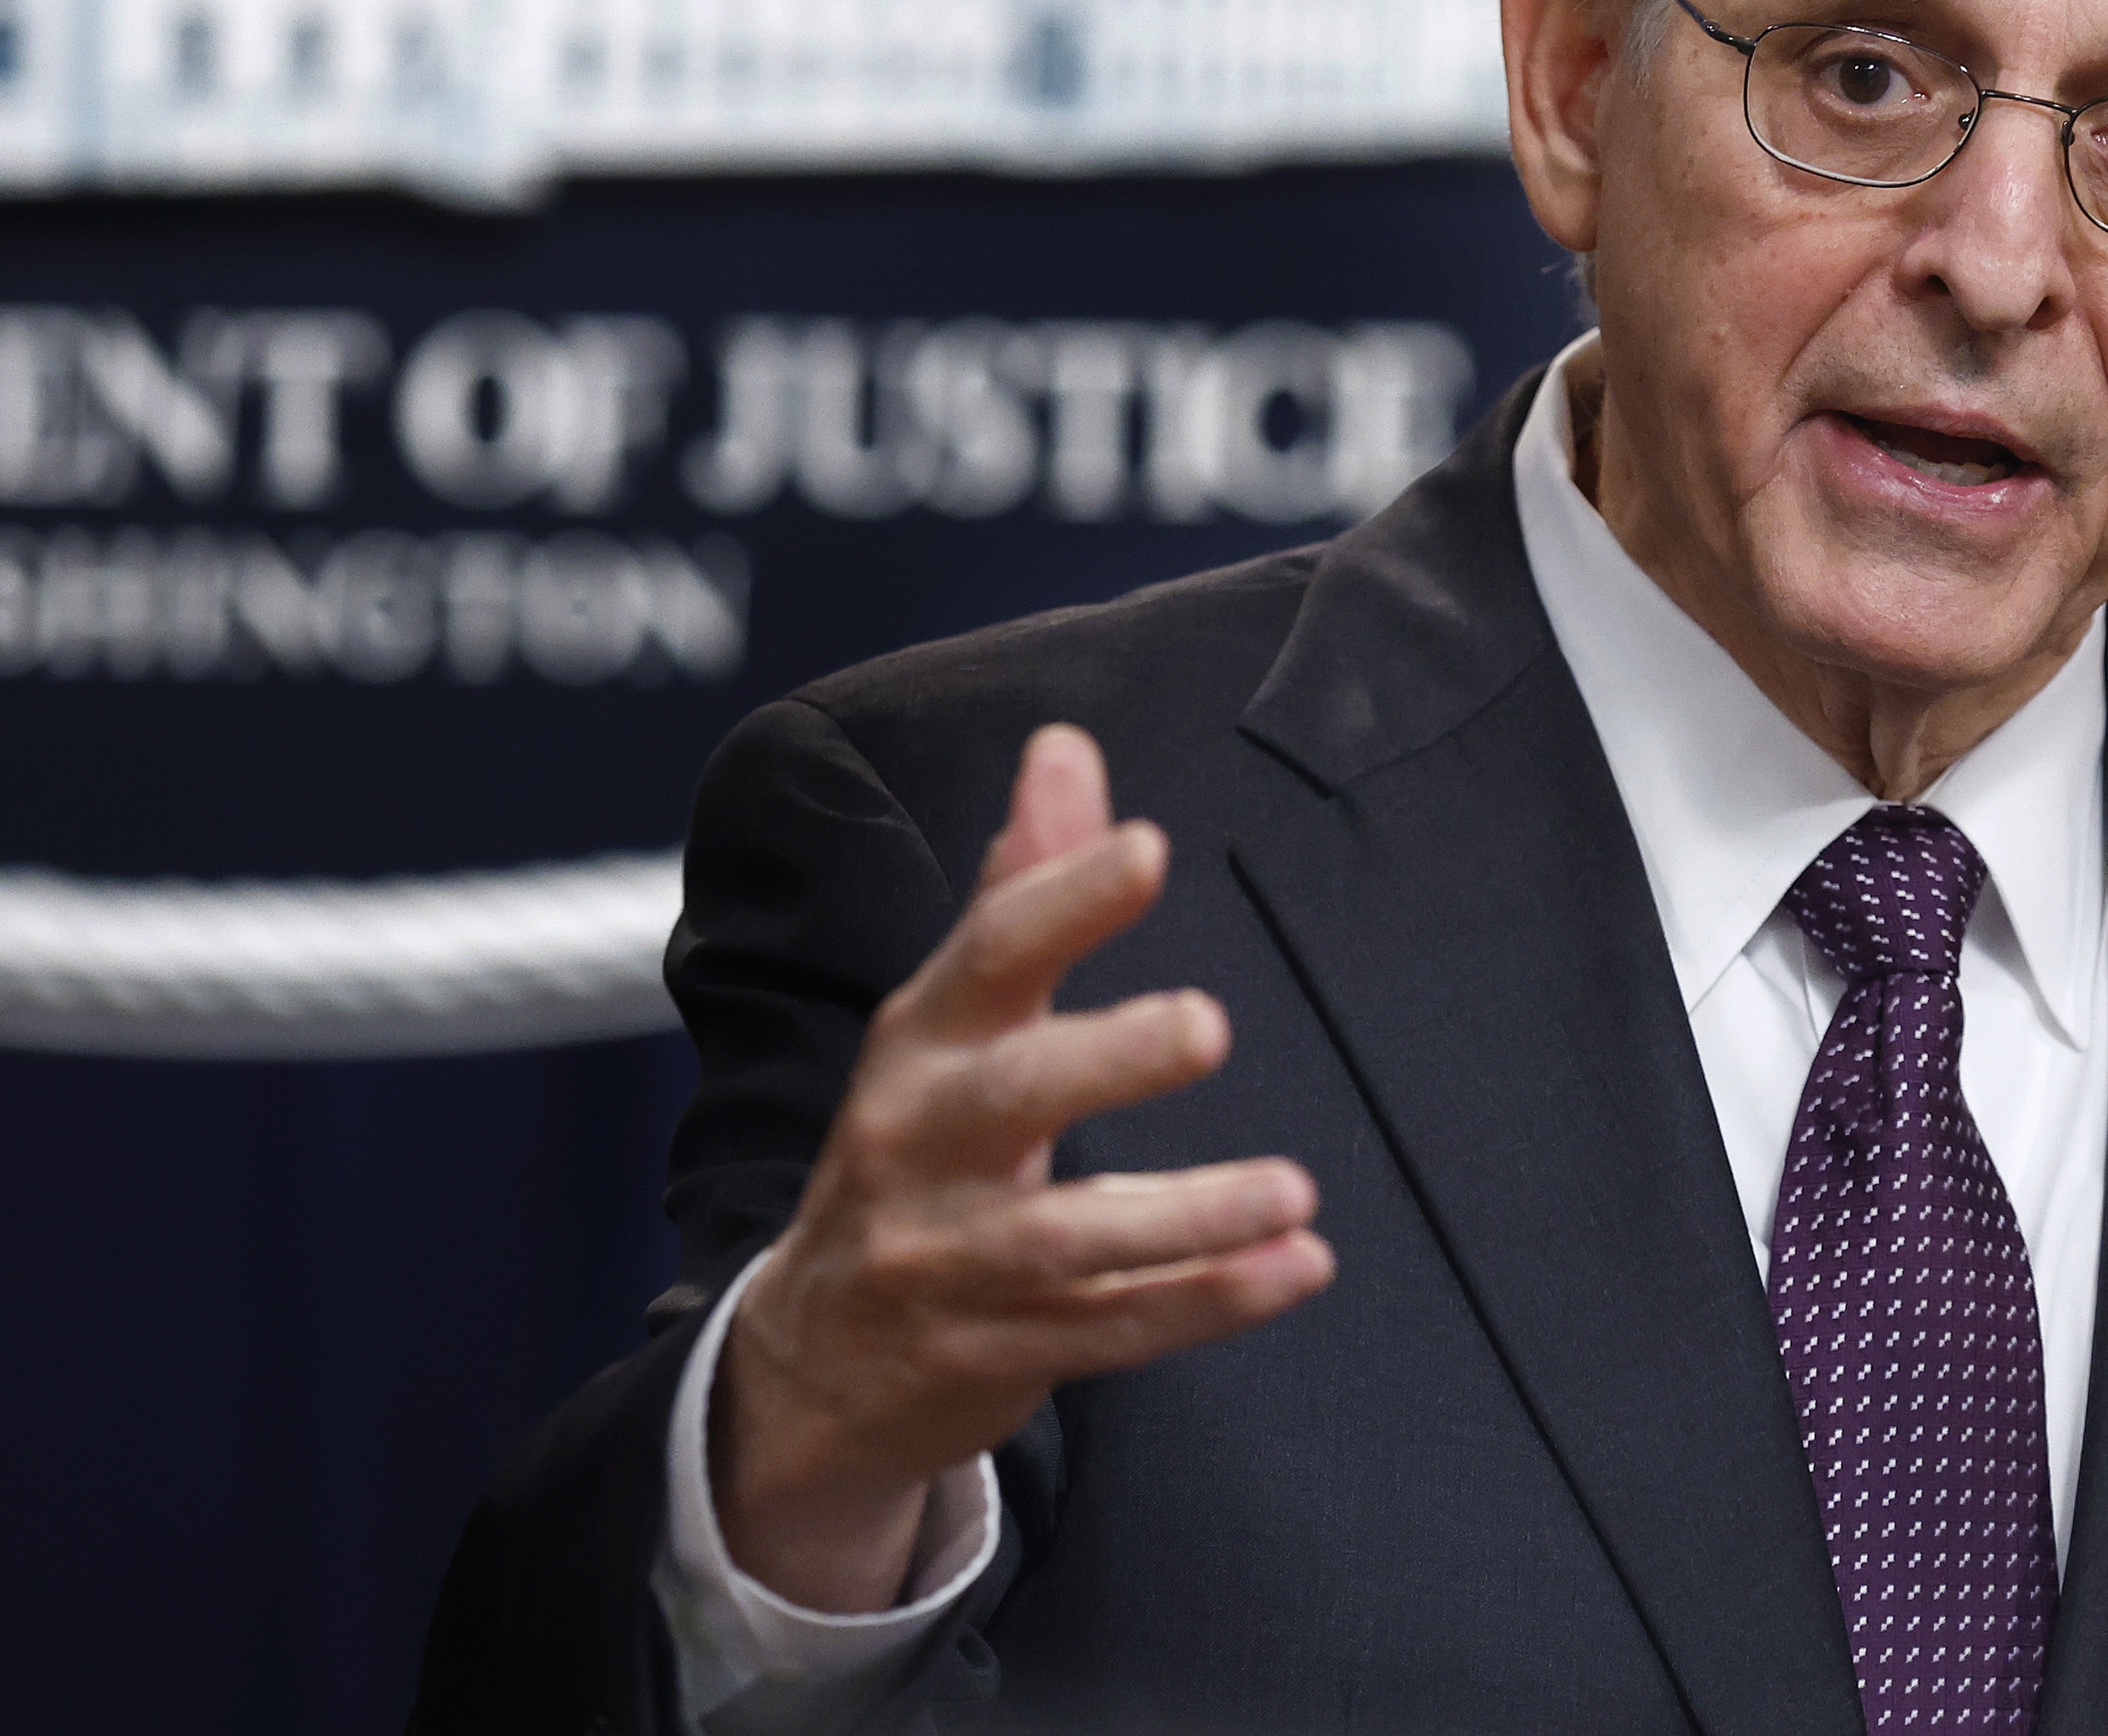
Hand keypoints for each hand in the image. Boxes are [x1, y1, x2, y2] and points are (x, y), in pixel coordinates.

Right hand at [711, 723, 1331, 1611]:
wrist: (807, 1362)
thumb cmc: (913, 1148)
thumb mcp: (946, 1018)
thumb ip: (1021, 886)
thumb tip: (1067, 745)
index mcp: (918, 1045)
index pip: (985, 957)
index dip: (1062, 900)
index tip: (1148, 847)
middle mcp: (919, 1146)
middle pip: (1011, 1096)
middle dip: (1107, 1058)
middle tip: (1210, 1022)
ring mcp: (950, 1262)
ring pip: (1067, 1240)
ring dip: (1187, 1217)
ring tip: (1297, 1189)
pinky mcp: (995, 1355)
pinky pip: (1110, 1332)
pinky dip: (1207, 1303)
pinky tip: (1300, 1266)